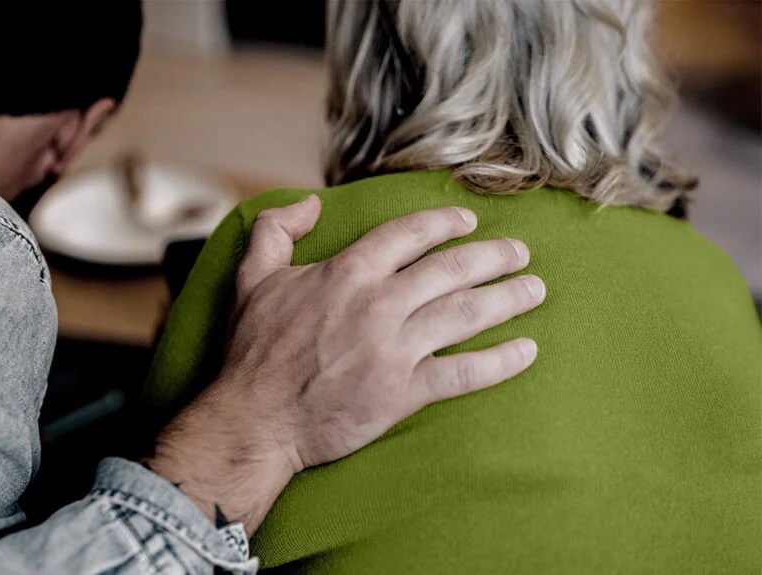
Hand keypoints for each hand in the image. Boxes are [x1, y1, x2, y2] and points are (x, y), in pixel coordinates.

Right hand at [146, 195, 544, 533]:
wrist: (255, 420)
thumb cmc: (253, 352)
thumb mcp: (252, 278)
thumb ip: (275, 230)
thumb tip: (310, 204)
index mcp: (347, 273)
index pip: (409, 234)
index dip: (445, 223)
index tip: (469, 222)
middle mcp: (378, 304)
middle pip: (451, 269)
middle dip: (494, 256)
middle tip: (519, 253)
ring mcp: (394, 349)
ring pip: (466, 313)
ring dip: (507, 298)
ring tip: (534, 289)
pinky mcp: (402, 392)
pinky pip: (463, 373)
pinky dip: (500, 362)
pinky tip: (526, 351)